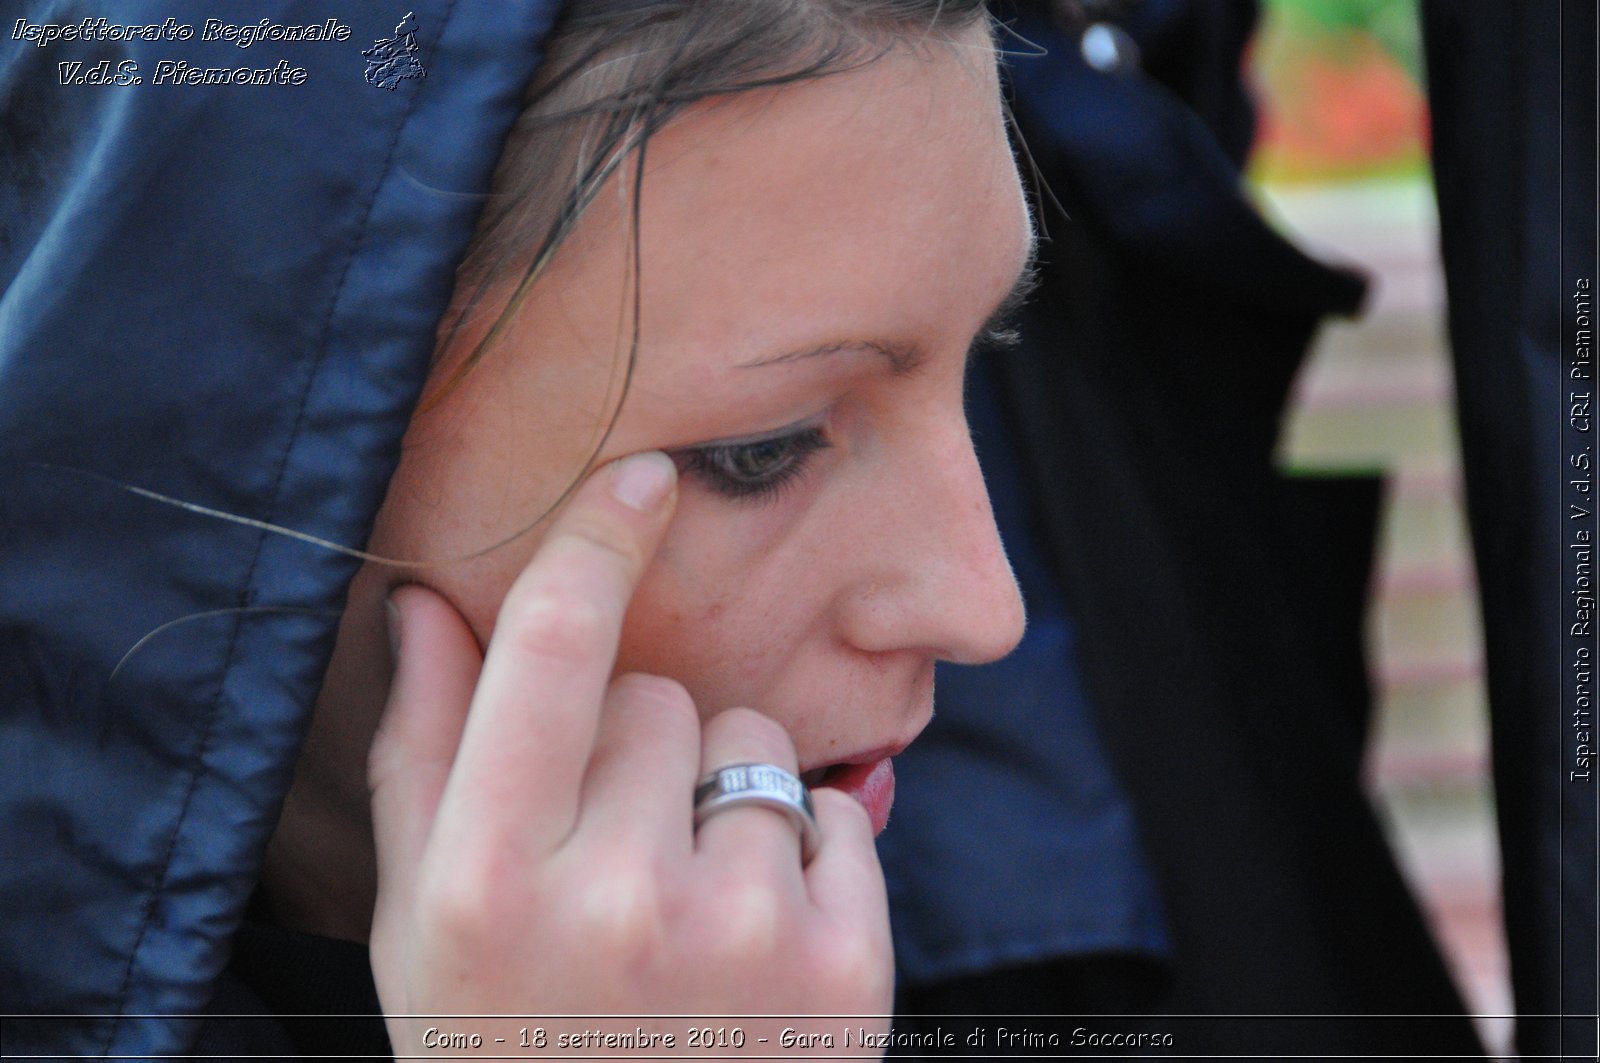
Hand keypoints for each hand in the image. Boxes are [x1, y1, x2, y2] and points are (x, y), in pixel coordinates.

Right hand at [368, 452, 891, 1054]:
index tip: (640, 472)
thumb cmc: (504, 1054)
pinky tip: (753, 953)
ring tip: (683, 918)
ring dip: (722, 802)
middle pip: (661, 697)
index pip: (546, 650)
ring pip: (754, 748)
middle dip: (641, 749)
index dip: (595, 539)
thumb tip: (428, 604)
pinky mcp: (848, 967)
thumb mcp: (419, 929)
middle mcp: (611, 900)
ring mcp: (740, 935)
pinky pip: (834, 816)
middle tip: (612, 862)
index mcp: (482, 882)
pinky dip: (799, 861)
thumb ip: (422, 756)